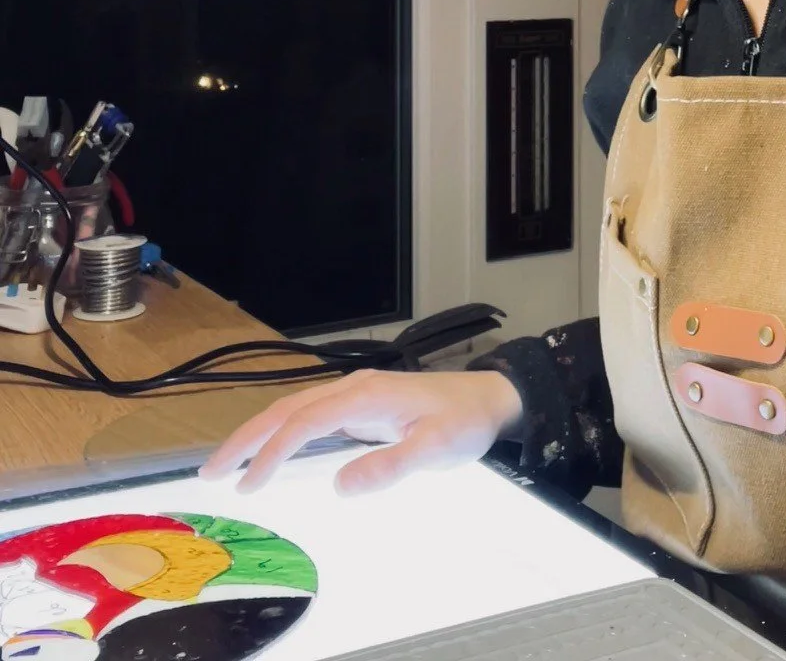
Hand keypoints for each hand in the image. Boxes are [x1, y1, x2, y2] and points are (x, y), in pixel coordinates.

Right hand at [200, 368, 522, 495]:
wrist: (488, 398)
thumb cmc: (463, 422)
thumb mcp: (436, 448)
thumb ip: (391, 465)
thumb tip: (340, 486)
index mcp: (364, 395)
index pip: (304, 421)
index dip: (272, 452)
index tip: (247, 485)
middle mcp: (352, 388)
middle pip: (286, 409)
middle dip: (246, 438)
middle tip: (208, 472)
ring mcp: (354, 395)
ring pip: (294, 410)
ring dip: (258, 434)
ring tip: (225, 465)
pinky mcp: (359, 406)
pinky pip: (309, 417)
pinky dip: (281, 434)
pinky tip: (270, 454)